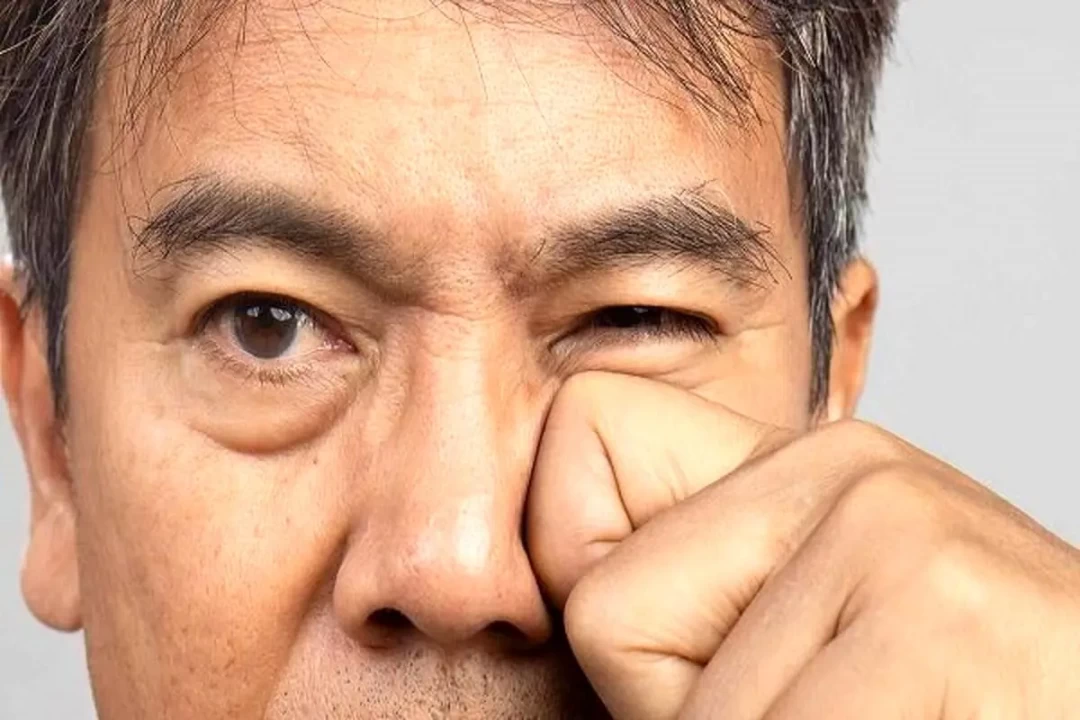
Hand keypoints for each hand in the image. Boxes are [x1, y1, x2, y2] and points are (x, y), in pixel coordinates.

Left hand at [527, 372, 1079, 718]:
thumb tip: (522, 544)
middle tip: (834, 709)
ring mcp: (899, 528)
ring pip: (679, 710)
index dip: (607, 586)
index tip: (703, 649)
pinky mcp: (941, 612)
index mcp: (805, 464)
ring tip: (882, 719)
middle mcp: (849, 468)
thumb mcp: (810, 633)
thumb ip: (696, 578)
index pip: (583, 438)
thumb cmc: (941, 706)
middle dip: (685, 709)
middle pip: (608, 611)